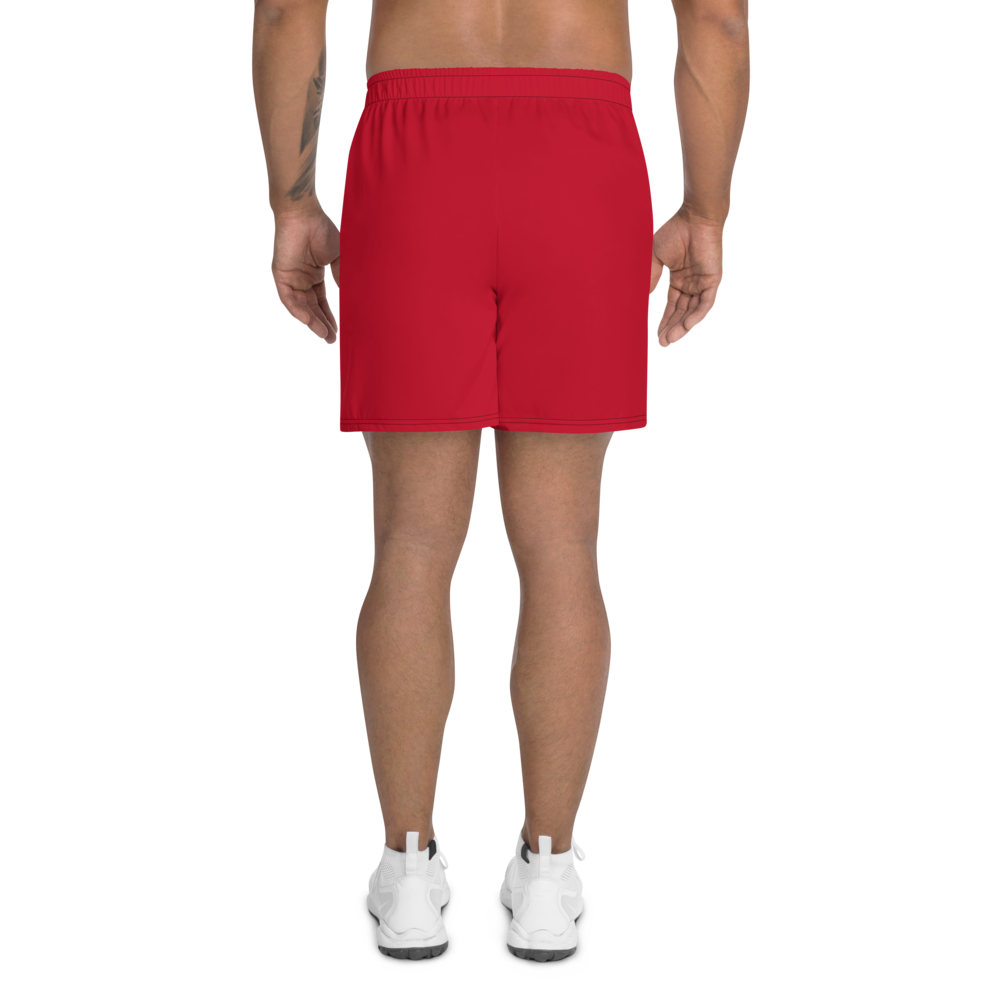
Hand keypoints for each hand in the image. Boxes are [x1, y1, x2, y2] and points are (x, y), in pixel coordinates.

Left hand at [271, 209, 340, 344]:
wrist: (303, 214)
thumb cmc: (322, 231)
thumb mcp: (339, 259)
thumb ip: (343, 277)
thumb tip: (355, 298)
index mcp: (315, 276)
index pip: (322, 303)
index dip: (330, 318)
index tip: (340, 332)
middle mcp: (302, 280)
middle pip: (312, 309)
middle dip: (322, 325)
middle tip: (332, 340)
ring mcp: (291, 279)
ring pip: (301, 307)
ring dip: (312, 322)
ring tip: (324, 335)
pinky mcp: (280, 276)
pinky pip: (288, 299)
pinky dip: (298, 311)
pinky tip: (308, 322)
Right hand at [649, 207, 723, 347]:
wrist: (695, 217)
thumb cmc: (675, 232)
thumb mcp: (655, 260)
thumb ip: (649, 279)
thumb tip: (638, 299)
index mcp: (680, 279)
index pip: (672, 306)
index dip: (664, 321)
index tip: (655, 335)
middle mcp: (692, 284)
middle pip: (681, 312)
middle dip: (672, 328)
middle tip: (662, 344)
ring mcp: (703, 283)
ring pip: (693, 312)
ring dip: (682, 327)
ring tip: (671, 340)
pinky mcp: (713, 280)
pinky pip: (706, 303)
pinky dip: (696, 316)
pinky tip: (686, 327)